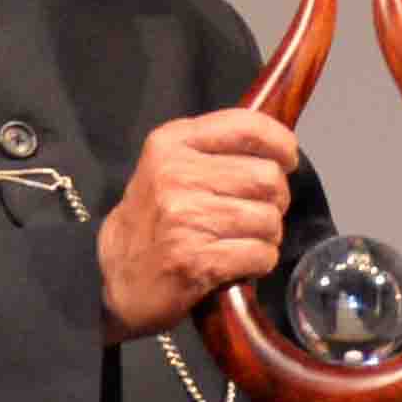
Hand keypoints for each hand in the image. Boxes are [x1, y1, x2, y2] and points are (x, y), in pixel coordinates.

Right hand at [96, 107, 298, 339]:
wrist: (115, 275)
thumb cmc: (154, 217)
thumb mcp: (171, 164)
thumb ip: (216, 147)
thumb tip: (281, 145)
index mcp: (173, 142)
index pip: (247, 126)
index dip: (281, 143)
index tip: (286, 160)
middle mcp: (176, 174)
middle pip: (267, 177)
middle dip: (276, 199)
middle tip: (259, 211)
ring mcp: (184, 217)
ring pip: (268, 219)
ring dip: (268, 235)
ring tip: (244, 239)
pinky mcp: (194, 259)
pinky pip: (259, 254)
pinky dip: (260, 261)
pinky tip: (239, 262)